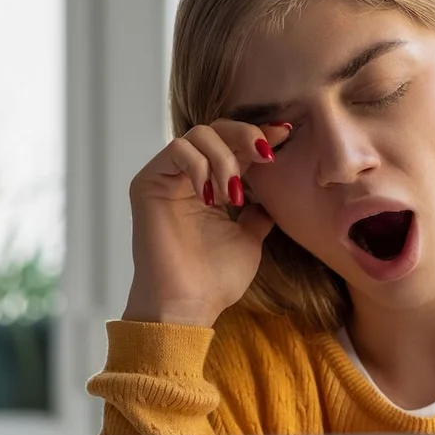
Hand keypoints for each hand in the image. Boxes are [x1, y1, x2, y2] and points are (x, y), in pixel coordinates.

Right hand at [123, 119, 290, 327]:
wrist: (190, 304)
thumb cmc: (216, 279)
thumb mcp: (250, 240)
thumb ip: (258, 214)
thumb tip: (271, 198)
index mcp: (212, 187)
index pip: (235, 147)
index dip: (260, 135)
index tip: (285, 133)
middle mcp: (188, 177)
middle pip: (216, 130)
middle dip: (245, 137)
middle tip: (265, 156)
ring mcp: (167, 178)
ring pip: (198, 135)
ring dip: (225, 159)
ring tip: (234, 195)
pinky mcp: (149, 182)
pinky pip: (177, 150)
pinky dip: (200, 166)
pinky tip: (212, 197)